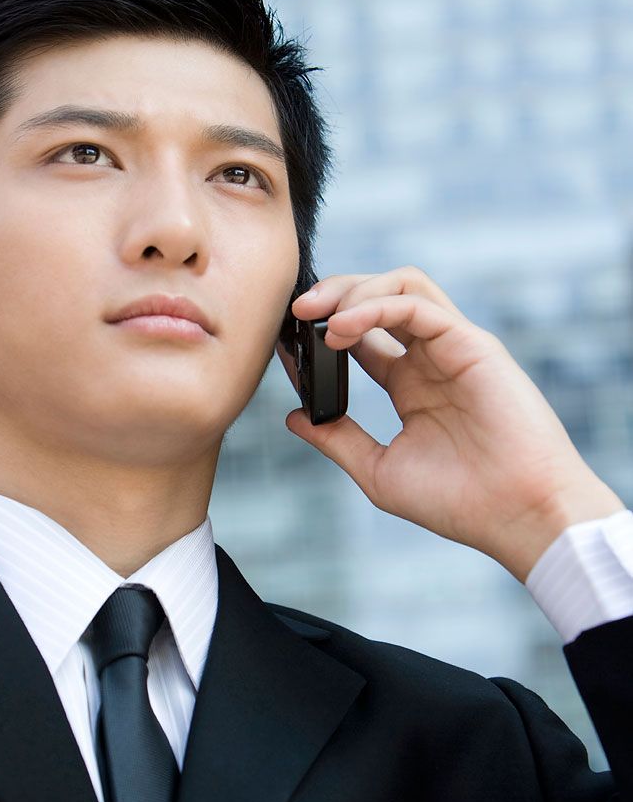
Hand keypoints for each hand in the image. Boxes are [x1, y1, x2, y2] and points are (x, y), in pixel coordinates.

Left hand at [275, 266, 624, 581]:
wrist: (517, 516)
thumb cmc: (460, 502)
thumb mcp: (379, 471)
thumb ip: (338, 439)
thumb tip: (294, 416)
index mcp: (411, 386)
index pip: (360, 336)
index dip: (320, 332)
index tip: (284, 341)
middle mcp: (431, 359)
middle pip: (378, 298)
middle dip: (333, 294)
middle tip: (294, 312)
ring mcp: (452, 346)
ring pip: (401, 285)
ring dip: (353, 290)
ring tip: (318, 316)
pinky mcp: (471, 343)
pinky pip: (417, 303)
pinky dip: (375, 306)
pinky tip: (344, 330)